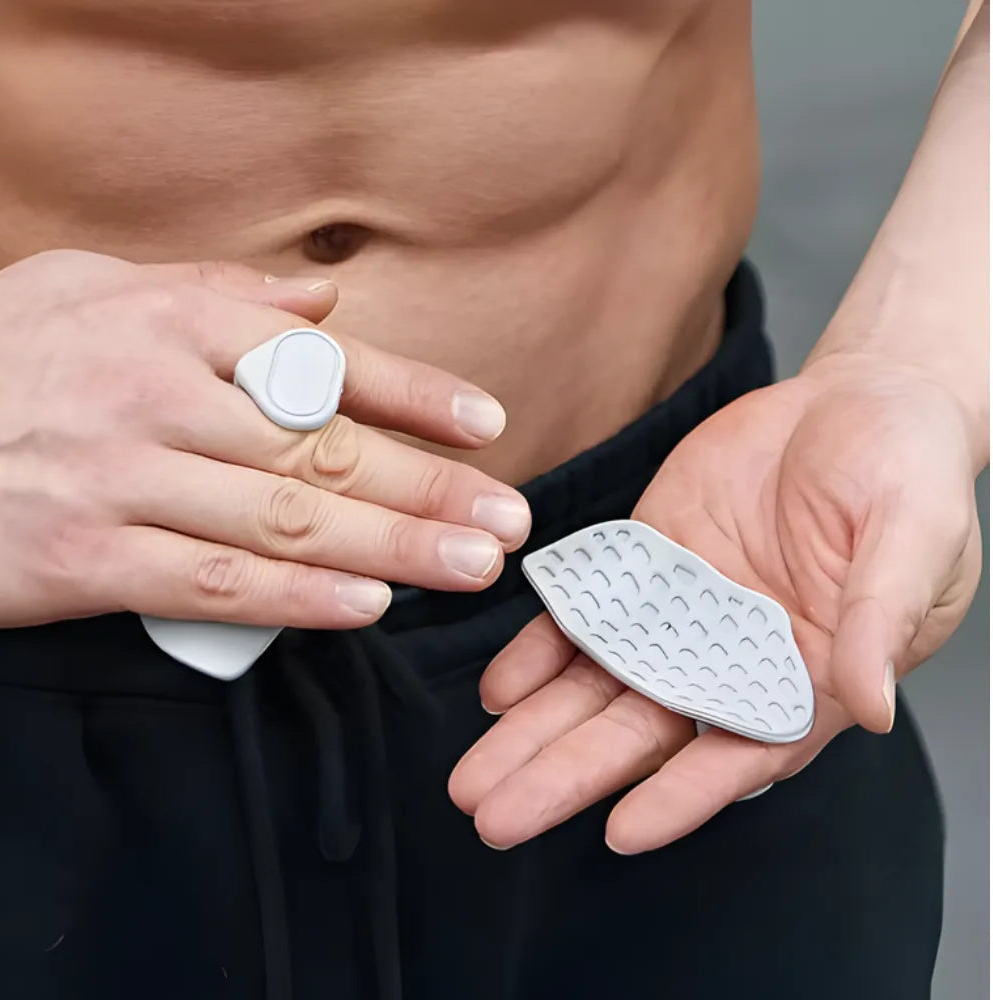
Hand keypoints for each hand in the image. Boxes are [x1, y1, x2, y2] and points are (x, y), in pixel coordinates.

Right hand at [0, 250, 529, 627]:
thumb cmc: (9, 358)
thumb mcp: (95, 289)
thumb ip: (216, 291)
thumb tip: (321, 300)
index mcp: (172, 323)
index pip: (324, 362)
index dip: (416, 395)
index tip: (488, 427)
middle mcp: (157, 395)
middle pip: (323, 452)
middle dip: (429, 488)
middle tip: (507, 520)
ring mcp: (121, 479)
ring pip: (284, 521)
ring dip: (391, 548)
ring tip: (469, 567)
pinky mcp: (83, 559)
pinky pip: (210, 584)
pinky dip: (295, 599)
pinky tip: (366, 606)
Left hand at [449, 355, 982, 852]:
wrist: (853, 400)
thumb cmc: (905, 470)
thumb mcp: (913, 537)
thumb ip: (882, 617)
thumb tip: (868, 703)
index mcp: (805, 672)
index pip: (740, 750)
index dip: (683, 795)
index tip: (619, 832)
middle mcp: (732, 657)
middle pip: (644, 732)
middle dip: (570, 776)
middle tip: (499, 820)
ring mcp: (682, 614)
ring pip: (599, 685)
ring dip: (535, 733)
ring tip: (474, 781)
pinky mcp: (646, 565)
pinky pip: (587, 616)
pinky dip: (541, 652)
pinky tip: (498, 691)